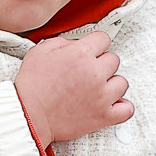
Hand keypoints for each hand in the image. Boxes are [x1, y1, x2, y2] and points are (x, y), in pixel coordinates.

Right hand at [14, 31, 132, 144]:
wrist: (28, 115)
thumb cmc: (32, 86)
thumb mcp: (40, 51)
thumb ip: (63, 42)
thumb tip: (76, 44)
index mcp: (81, 54)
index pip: (104, 39)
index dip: (96, 44)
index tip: (92, 50)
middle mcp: (95, 73)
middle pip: (114, 60)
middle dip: (101, 63)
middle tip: (87, 72)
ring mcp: (102, 96)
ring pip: (122, 83)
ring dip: (111, 84)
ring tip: (97, 88)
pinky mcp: (103, 116)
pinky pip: (127, 109)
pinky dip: (122, 107)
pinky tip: (111, 103)